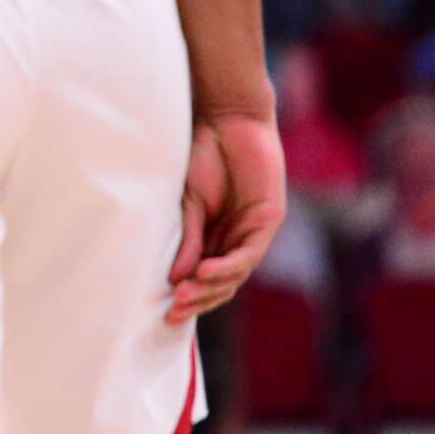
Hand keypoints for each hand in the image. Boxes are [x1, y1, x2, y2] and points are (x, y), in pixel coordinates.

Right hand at [168, 109, 285, 323]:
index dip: (189, 297)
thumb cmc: (204, 154)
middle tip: (172, 313)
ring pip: (236, 274)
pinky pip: (249, 253)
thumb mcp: (187, 202)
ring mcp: (254, 231)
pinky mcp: (269, 220)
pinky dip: (227, 265)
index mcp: (215, 235)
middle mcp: (236, 238)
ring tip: (183, 295)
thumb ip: (188, 238)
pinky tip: (205, 272)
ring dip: (210, 287)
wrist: (227, 119)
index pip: (205, 277)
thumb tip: (177, 277)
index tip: (165, 314)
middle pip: (222, 283)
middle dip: (198, 300)